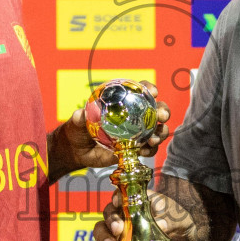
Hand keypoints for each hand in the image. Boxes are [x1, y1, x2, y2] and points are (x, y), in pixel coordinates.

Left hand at [53, 80, 171, 176]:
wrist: (77, 151)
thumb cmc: (77, 130)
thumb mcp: (76, 122)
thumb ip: (79, 118)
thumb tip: (81, 114)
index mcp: (123, 102)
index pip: (141, 91)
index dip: (149, 89)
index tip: (153, 92)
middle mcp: (134, 115)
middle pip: (156, 109)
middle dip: (163, 111)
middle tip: (162, 116)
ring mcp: (137, 132)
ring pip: (157, 129)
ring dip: (160, 133)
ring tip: (154, 139)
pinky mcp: (136, 148)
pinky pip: (149, 148)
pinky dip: (150, 150)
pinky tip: (144, 151)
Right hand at [92, 188, 196, 240]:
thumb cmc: (178, 222)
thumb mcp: (177, 218)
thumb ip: (169, 219)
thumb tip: (161, 224)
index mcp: (137, 202)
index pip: (121, 195)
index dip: (116, 198)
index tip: (118, 203)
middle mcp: (124, 216)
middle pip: (108, 214)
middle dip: (110, 221)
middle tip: (117, 230)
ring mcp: (120, 234)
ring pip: (102, 232)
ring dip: (103, 238)